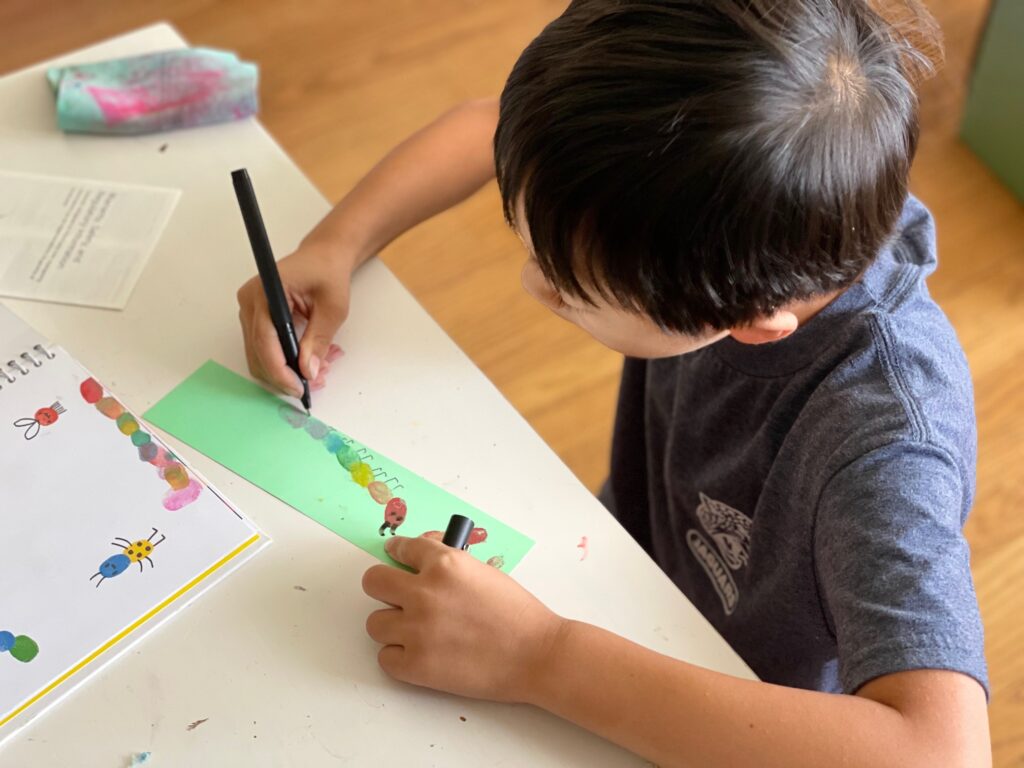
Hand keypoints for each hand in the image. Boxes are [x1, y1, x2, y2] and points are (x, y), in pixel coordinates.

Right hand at [237, 242, 349, 395]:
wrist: (323, 256)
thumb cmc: (328, 273)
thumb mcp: (333, 307)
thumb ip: (318, 338)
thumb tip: (308, 370)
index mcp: (267, 290)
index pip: (265, 339)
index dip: (280, 369)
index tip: (298, 388)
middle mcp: (250, 300)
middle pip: (257, 351)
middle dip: (283, 375)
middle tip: (312, 386)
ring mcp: (249, 310)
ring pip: (258, 355)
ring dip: (283, 371)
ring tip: (314, 374)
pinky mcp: (255, 318)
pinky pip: (262, 348)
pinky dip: (281, 361)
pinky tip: (304, 364)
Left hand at [362, 536, 565, 702]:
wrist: (536, 654)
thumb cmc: (517, 612)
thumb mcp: (483, 571)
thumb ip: (448, 562)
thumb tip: (422, 554)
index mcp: (444, 564)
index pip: (402, 548)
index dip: (399, 554)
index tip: (396, 557)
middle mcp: (424, 593)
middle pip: (373, 581)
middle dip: (385, 587)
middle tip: (399, 596)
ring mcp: (417, 631)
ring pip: (374, 622)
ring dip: (393, 625)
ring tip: (416, 631)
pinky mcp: (416, 666)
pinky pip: (385, 657)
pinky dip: (399, 657)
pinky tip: (421, 654)